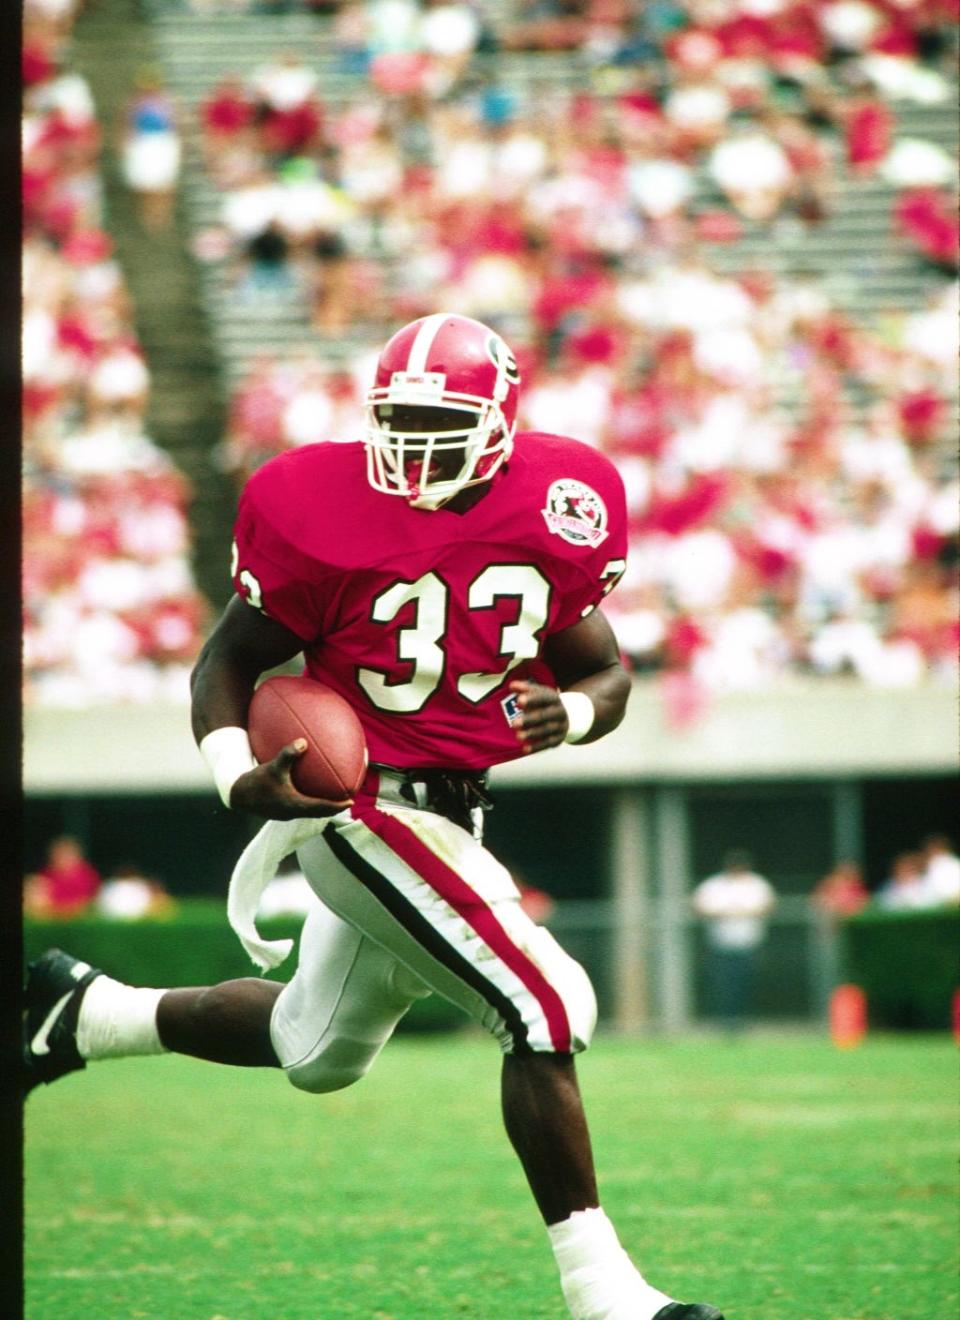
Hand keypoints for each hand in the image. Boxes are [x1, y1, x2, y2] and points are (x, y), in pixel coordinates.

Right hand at [229, 740, 352, 819]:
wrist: (237, 795)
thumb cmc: (255, 781)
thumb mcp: (273, 767)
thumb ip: (288, 755)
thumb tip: (303, 741)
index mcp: (294, 805)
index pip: (321, 808)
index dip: (337, 806)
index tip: (351, 802)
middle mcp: (293, 812)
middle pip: (320, 812)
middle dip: (334, 806)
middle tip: (349, 799)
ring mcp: (287, 813)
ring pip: (311, 811)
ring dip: (323, 805)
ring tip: (334, 796)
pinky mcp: (281, 810)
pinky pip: (301, 806)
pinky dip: (311, 800)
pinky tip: (309, 788)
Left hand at [508, 679, 567, 753]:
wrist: (567, 716)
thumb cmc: (546, 703)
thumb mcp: (538, 692)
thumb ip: (524, 688)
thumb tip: (511, 685)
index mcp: (553, 699)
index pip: (543, 698)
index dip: (532, 699)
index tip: (519, 701)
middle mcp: (559, 712)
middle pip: (545, 716)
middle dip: (530, 720)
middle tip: (514, 723)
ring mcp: (560, 726)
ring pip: (546, 731)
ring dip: (532, 734)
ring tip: (518, 737)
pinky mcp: (558, 739)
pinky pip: (547, 744)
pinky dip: (537, 747)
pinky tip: (525, 749)